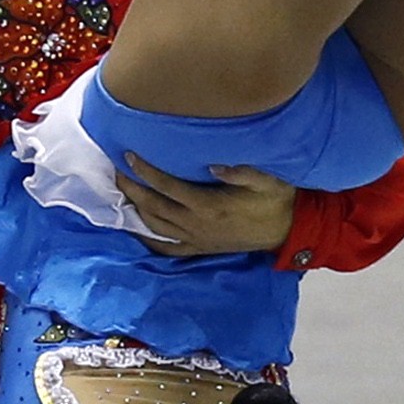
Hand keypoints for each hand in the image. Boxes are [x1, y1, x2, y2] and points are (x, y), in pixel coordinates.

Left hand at [118, 154, 297, 256]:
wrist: (287, 230)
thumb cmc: (276, 200)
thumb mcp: (267, 181)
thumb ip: (241, 172)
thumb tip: (212, 164)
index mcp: (208, 206)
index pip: (167, 186)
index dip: (146, 171)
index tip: (129, 155)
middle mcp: (197, 225)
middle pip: (154, 206)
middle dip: (133, 188)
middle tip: (117, 171)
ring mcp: (197, 239)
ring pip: (156, 226)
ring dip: (136, 209)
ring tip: (123, 191)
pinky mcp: (200, 248)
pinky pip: (168, 248)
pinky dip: (149, 239)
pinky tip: (137, 229)